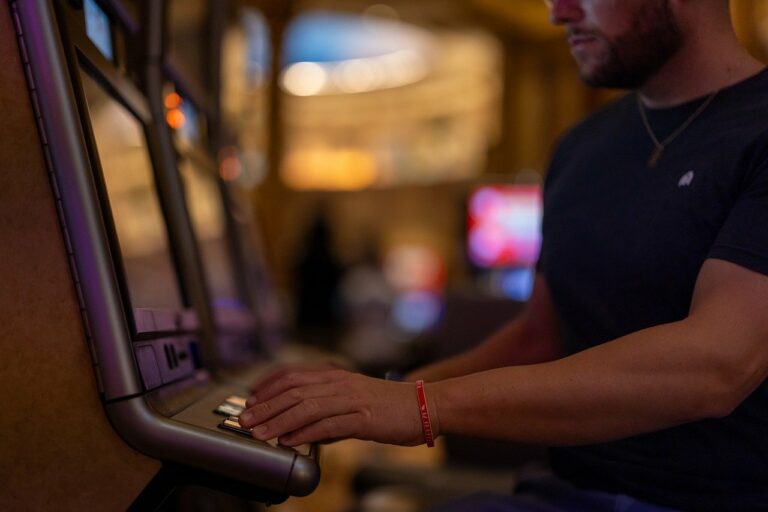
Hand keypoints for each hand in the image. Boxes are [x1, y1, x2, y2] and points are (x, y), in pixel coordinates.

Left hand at [239, 368, 436, 446]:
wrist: (426, 406)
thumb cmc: (391, 406)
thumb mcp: (355, 399)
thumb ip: (328, 410)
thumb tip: (302, 428)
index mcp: (337, 375)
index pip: (293, 374)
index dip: (268, 385)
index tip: (251, 398)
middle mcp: (340, 383)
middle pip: (294, 390)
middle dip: (265, 405)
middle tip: (245, 418)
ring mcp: (351, 399)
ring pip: (306, 406)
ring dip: (278, 420)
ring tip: (259, 432)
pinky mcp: (363, 419)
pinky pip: (328, 425)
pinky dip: (304, 433)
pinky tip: (288, 441)